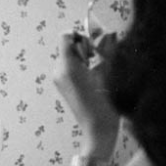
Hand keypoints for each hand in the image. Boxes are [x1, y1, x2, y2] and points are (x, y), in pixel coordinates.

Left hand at [54, 32, 119, 154]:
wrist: (97, 129)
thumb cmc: (105, 102)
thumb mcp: (107, 72)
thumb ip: (103, 51)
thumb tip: (106, 36)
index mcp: (67, 66)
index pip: (66, 36)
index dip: (80, 36)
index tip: (93, 47)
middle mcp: (59, 71)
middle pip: (68, 46)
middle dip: (83, 48)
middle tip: (96, 60)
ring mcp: (58, 79)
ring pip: (69, 57)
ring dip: (82, 58)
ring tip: (95, 71)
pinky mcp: (61, 86)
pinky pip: (69, 68)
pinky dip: (80, 67)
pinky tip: (91, 79)